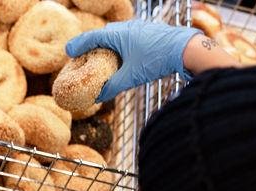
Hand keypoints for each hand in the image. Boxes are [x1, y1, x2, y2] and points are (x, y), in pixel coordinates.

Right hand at [65, 20, 201, 101]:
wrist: (186, 49)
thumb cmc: (157, 60)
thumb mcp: (131, 76)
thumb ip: (112, 86)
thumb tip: (97, 98)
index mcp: (118, 34)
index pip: (92, 37)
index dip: (78, 45)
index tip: (68, 51)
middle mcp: (127, 27)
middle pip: (103, 35)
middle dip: (91, 45)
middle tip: (82, 56)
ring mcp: (139, 28)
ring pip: (116, 36)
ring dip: (106, 46)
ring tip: (100, 59)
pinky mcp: (148, 33)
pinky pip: (127, 37)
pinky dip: (118, 46)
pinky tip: (121, 58)